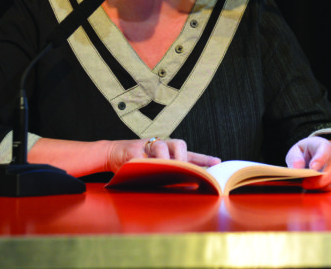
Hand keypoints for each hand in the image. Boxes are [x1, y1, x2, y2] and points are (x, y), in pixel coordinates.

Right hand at [106, 138, 220, 171]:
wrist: (112, 153)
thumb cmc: (138, 163)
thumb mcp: (155, 168)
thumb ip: (170, 174)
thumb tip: (188, 186)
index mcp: (169, 150)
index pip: (190, 153)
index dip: (203, 158)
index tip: (217, 163)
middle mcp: (161, 145)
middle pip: (179, 144)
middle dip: (182, 158)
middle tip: (183, 170)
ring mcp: (147, 145)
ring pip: (162, 146)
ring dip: (165, 159)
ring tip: (165, 168)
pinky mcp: (133, 149)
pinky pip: (143, 155)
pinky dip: (147, 163)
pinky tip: (146, 169)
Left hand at [285, 136, 330, 190]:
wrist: (316, 154)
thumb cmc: (306, 152)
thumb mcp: (296, 150)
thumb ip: (295, 158)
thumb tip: (297, 168)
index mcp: (322, 145)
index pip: (325, 150)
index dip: (320, 159)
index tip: (312, 169)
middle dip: (320, 179)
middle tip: (305, 184)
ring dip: (322, 186)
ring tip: (308, 186)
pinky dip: (324, 189)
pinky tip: (314, 188)